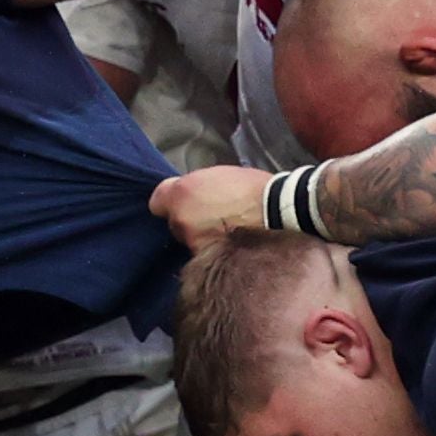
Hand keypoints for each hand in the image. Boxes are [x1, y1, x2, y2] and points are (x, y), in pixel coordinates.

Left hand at [149, 162, 269, 254]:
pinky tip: (230, 244)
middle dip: (188, 219)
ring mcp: (193, 244)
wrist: (279, 213)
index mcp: (181, 194)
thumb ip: (193, 185)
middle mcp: (180, 221)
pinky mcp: (207, 261)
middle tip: (213, 215)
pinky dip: (212, 251)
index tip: (185, 202)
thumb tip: (184, 195)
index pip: (156, 202)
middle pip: (174, 223)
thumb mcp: (219, 174)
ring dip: (201, 236)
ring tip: (226, 230)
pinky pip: (202, 255)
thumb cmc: (253, 189)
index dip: (171, 201)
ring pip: (189, 240)